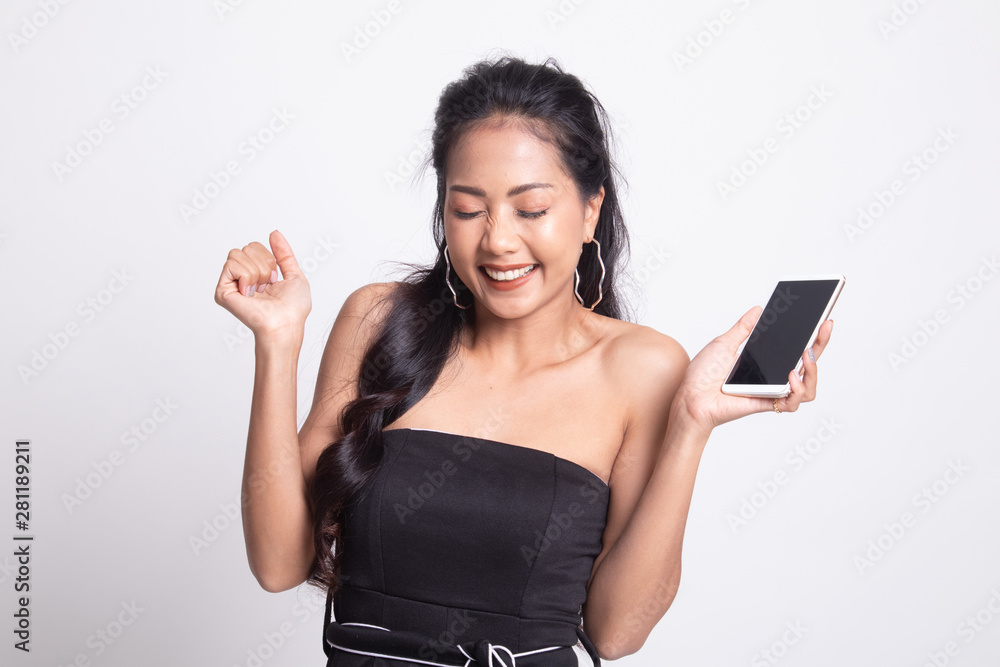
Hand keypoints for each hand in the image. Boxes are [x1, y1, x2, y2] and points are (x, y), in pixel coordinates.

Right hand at [214, 229, 311, 340]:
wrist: (286, 323)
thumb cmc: (292, 308)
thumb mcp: (294, 274)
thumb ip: (284, 253)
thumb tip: (274, 233)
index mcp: (255, 274)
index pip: (254, 246)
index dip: (269, 259)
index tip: (275, 280)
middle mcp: (241, 278)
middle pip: (246, 247)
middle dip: (264, 264)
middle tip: (267, 286)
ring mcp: (230, 284)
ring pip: (238, 253)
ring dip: (257, 271)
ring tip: (260, 290)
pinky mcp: (222, 291)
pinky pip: (231, 264)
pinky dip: (247, 276)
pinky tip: (250, 293)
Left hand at [670, 306, 833, 433]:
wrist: (690, 397)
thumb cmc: (702, 375)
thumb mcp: (724, 344)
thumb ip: (743, 329)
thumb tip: (759, 309)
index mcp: (765, 361)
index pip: (795, 348)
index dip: (813, 336)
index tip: (823, 319)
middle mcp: (772, 376)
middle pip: (809, 364)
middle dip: (821, 345)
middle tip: (824, 327)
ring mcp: (772, 391)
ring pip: (809, 387)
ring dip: (813, 371)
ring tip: (806, 355)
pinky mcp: (767, 403)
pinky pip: (792, 403)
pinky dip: (797, 390)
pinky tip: (791, 377)